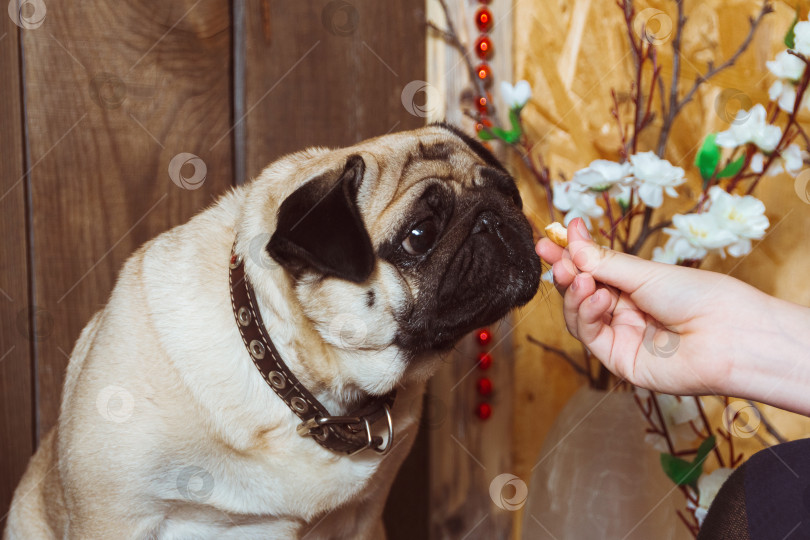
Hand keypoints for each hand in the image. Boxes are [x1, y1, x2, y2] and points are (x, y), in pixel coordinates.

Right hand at [535, 218, 776, 396]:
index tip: (552, 238)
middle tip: (551, 255)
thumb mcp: (646, 272)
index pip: (594, 270)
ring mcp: (621, 336)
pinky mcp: (618, 359)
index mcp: (636, 288)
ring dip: (575, 294)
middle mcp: (626, 312)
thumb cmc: (700, 298)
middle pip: (581, 292)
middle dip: (565, 272)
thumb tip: (572, 240)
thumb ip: (603, 262)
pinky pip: (589, 335)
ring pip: (579, 315)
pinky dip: (587, 314)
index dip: (572, 255)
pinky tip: (597, 298)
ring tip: (580, 278)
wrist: (729, 335)